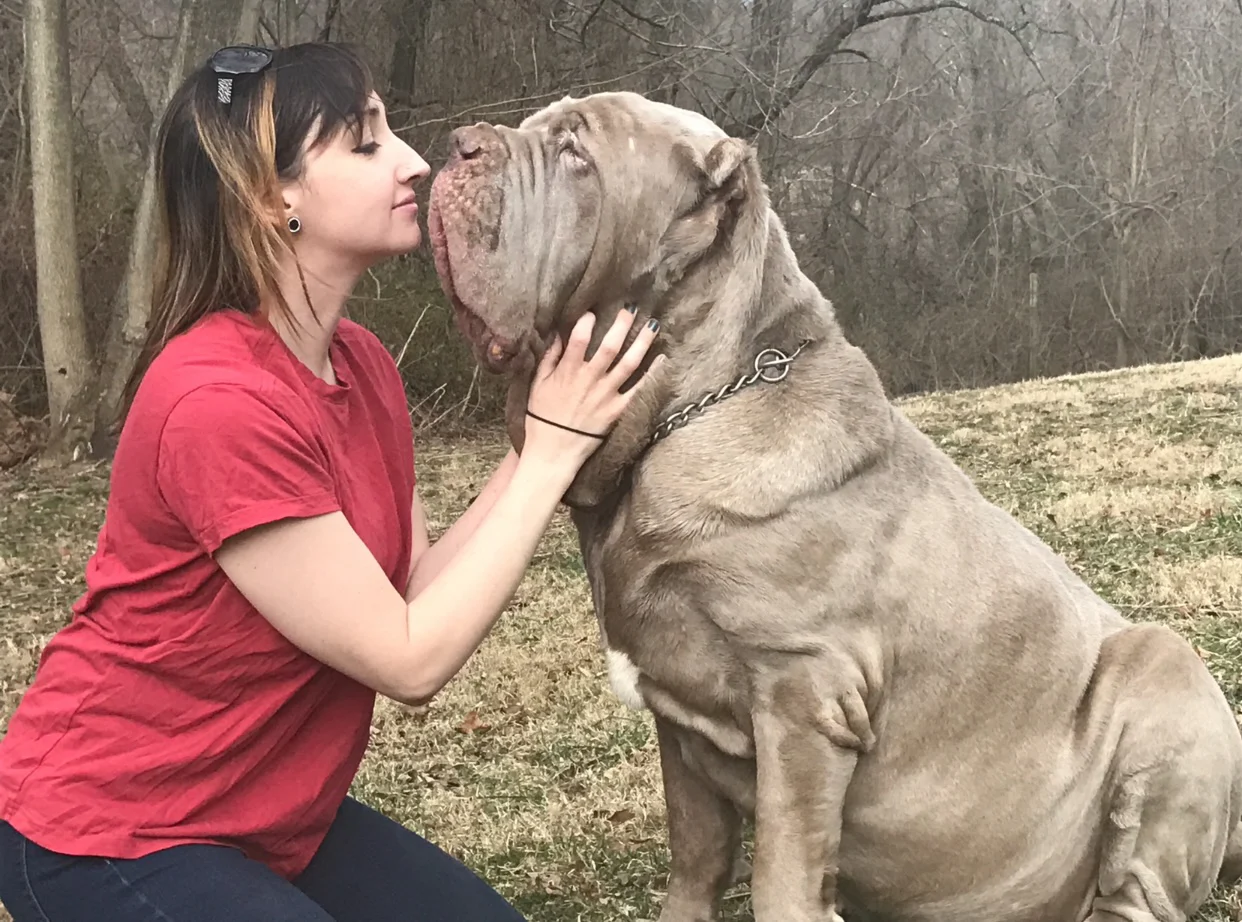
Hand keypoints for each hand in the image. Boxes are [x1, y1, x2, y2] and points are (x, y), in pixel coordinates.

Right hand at [523, 307, 660, 470]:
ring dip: (642, 342)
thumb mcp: (538, 385)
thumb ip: (549, 358)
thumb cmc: (542, 419)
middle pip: (610, 347)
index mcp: (568, 372)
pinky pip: (639, 391)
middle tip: (631, 308)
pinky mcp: (617, 411)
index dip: (587, 322)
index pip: (580, 339)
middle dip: (622, 325)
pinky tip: (662, 359)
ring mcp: (606, 395)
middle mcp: (590, 380)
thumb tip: (557, 335)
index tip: (592, 311)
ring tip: (653, 325)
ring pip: (629, 363)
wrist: (553, 453)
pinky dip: (652, 375)